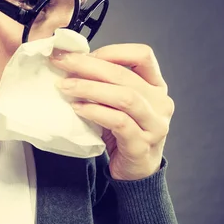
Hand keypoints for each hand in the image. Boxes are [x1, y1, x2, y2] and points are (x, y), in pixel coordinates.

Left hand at [51, 44, 173, 180]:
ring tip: (65, 86)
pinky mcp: (142, 145)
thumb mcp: (118, 104)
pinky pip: (119, 122)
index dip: (112, 51)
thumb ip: (106, 84)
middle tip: (62, 62)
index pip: (142, 55)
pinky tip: (77, 108)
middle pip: (125, 75)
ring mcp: (155, 125)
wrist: (136, 172)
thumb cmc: (123, 133)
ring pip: (125, 97)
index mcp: (156, 86)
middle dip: (89, 66)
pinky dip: (96, 112)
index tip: (82, 54)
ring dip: (90, 88)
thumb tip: (72, 62)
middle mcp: (160, 103)